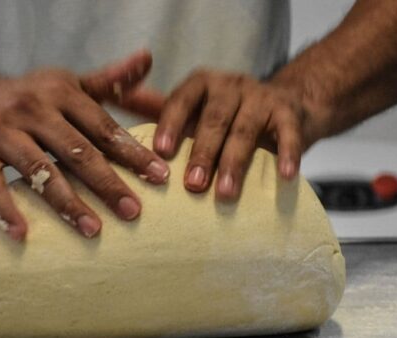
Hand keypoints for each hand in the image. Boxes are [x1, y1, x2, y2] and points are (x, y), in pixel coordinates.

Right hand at [0, 50, 169, 240]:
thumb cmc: (28, 98)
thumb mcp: (68, 84)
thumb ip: (110, 80)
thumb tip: (148, 59)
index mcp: (60, 92)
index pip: (103, 126)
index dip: (132, 152)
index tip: (160, 177)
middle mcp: (32, 108)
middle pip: (76, 150)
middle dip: (107, 183)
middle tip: (134, 211)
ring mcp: (1, 131)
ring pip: (40, 171)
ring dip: (67, 204)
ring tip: (93, 231)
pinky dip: (5, 210)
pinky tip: (22, 234)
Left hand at [123, 69, 320, 200]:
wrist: (285, 103)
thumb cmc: (224, 114)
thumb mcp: (191, 107)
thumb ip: (154, 109)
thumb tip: (106, 112)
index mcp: (201, 84)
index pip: (181, 99)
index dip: (171, 123)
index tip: (160, 152)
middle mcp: (230, 86)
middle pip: (214, 119)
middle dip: (202, 153)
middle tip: (191, 185)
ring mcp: (261, 98)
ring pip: (246, 130)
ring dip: (234, 163)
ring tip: (224, 194)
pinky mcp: (289, 113)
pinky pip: (289, 134)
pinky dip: (288, 155)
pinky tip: (285, 176)